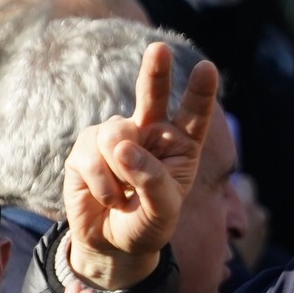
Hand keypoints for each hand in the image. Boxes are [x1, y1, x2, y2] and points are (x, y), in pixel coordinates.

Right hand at [63, 41, 219, 289]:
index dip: (200, 93)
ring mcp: (116, 136)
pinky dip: (102, 185)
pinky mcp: (86, 147)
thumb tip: (121, 148)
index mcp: (179, 145)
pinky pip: (91, 157)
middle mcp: (150, 133)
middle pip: (152, 96)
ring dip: (119, 173)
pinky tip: (107, 198)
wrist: (112, 243)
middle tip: (159, 50)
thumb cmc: (147, 223)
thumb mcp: (162, 211)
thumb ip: (151, 181)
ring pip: (115, 135)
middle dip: (155, 72)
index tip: (207, 69)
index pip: (194, 116)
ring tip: (123, 197)